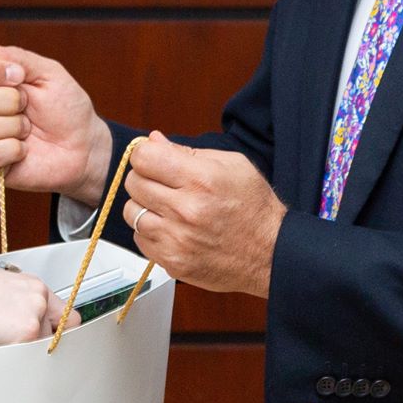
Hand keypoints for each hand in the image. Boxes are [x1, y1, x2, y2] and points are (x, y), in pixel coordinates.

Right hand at [0, 38, 112, 203]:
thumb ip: (17, 57)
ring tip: (29, 129)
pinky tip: (25, 149)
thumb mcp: (49, 73)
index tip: (19, 76)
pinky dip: (15, 149)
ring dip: (15, 126)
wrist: (84, 146)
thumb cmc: (67, 109)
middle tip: (29, 106)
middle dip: (10, 101)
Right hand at [0, 264, 74, 350]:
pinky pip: (28, 358)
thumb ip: (15, 306)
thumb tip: (16, 325)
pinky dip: (11, 358)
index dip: (52, 329)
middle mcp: (38, 296)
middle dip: (42, 342)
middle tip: (16, 345)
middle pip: (60, 333)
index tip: (44, 338)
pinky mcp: (27, 333)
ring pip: (42, 347)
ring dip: (23, 351)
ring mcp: (35, 314)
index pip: (62, 315)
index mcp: (31, 285)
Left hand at [122, 134, 286, 297]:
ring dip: (144, 207)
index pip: (144, 158)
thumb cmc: (254, 208)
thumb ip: (187, 152)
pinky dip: (150, 232)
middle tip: (161, 183)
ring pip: (131, 213)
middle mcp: (186, 210)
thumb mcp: (232, 165)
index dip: (144, 155)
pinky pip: (140, 240)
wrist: (271, 254)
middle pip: (134, 183)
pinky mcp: (173, 262)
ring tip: (165, 208)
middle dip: (144, 178)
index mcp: (201, 179)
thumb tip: (153, 140)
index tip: (152, 159)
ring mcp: (177, 239)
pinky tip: (171, 229)